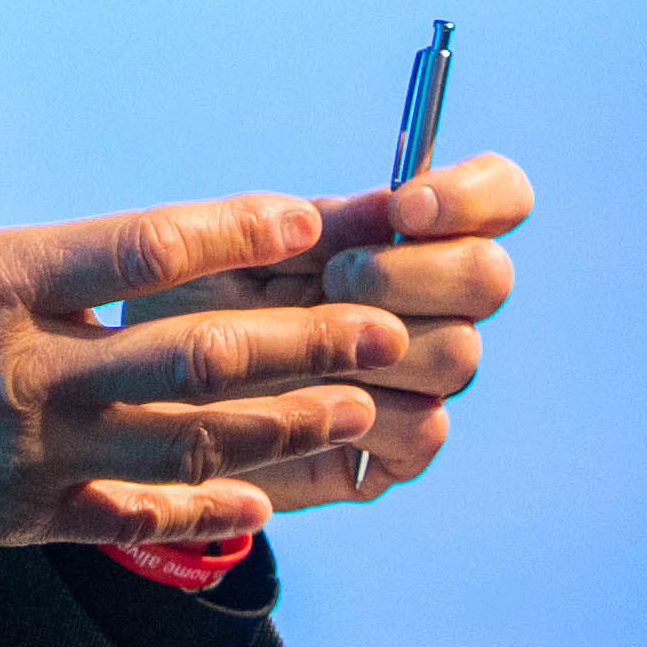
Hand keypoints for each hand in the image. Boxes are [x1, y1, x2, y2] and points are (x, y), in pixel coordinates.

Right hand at [0, 96, 406, 646]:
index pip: (137, 249)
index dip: (231, 232)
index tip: (306, 217)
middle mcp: (24, 371)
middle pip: (190, 351)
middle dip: (300, 338)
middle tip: (384, 324)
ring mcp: (30, 453)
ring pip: (186, 440)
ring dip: (284, 423)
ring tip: (363, 405)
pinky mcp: (23, 519)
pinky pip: (137, 517)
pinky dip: (209, 513)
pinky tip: (272, 501)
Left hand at [128, 151, 530, 517]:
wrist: (146, 403)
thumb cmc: (192, 307)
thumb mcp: (239, 252)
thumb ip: (318, 230)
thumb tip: (392, 204)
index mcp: (407, 238)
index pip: (499, 197)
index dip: (474, 196)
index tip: (407, 207)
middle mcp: (430, 304)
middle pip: (489, 276)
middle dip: (410, 272)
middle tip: (331, 280)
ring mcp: (420, 378)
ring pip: (457, 352)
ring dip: (377, 341)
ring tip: (300, 344)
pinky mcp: (399, 450)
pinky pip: (423, 427)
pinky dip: (363, 411)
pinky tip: (307, 403)